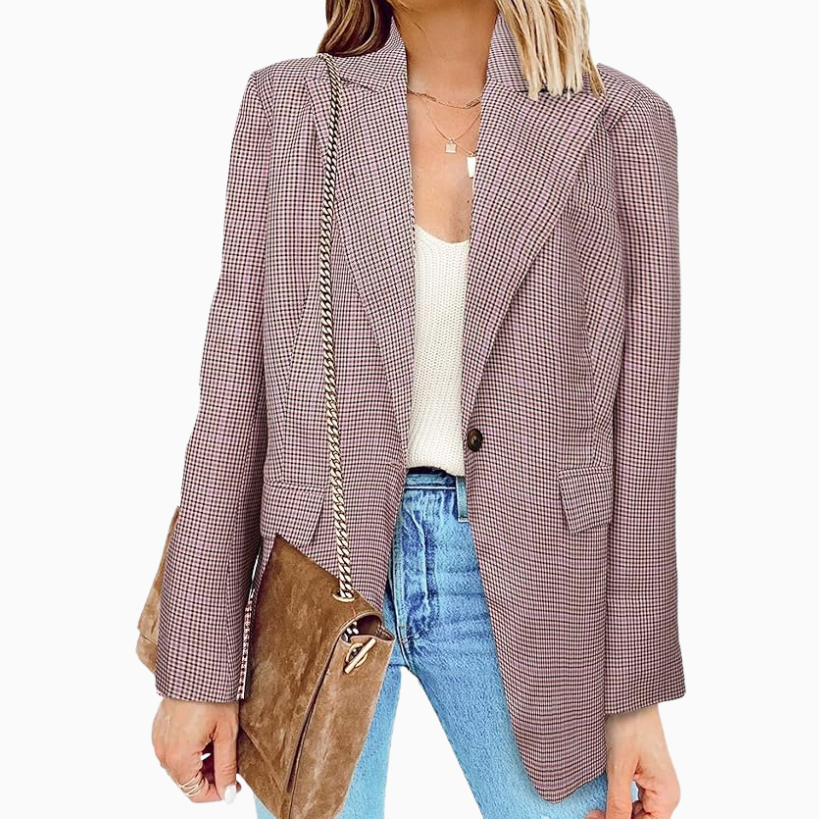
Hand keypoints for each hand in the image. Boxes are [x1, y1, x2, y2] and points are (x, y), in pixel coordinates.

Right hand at [152, 697, 242, 802]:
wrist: (196, 665)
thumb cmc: (213, 694)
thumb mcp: (226, 733)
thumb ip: (226, 767)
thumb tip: (228, 793)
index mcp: (179, 758)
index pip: (195, 793)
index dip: (218, 792)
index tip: (234, 785)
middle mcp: (163, 753)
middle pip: (186, 781)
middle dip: (210, 778)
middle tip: (230, 763)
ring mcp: (158, 741)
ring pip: (180, 767)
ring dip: (199, 765)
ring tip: (219, 745)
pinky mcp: (159, 730)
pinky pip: (173, 751)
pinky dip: (190, 751)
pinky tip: (206, 736)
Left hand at [585, 704, 679, 818]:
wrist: (627, 693)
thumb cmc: (629, 721)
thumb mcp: (619, 767)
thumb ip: (618, 802)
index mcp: (666, 795)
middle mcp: (665, 792)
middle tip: (591, 814)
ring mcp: (656, 784)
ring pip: (638, 815)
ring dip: (617, 814)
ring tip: (594, 810)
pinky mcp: (645, 775)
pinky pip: (635, 800)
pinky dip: (620, 804)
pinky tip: (603, 800)